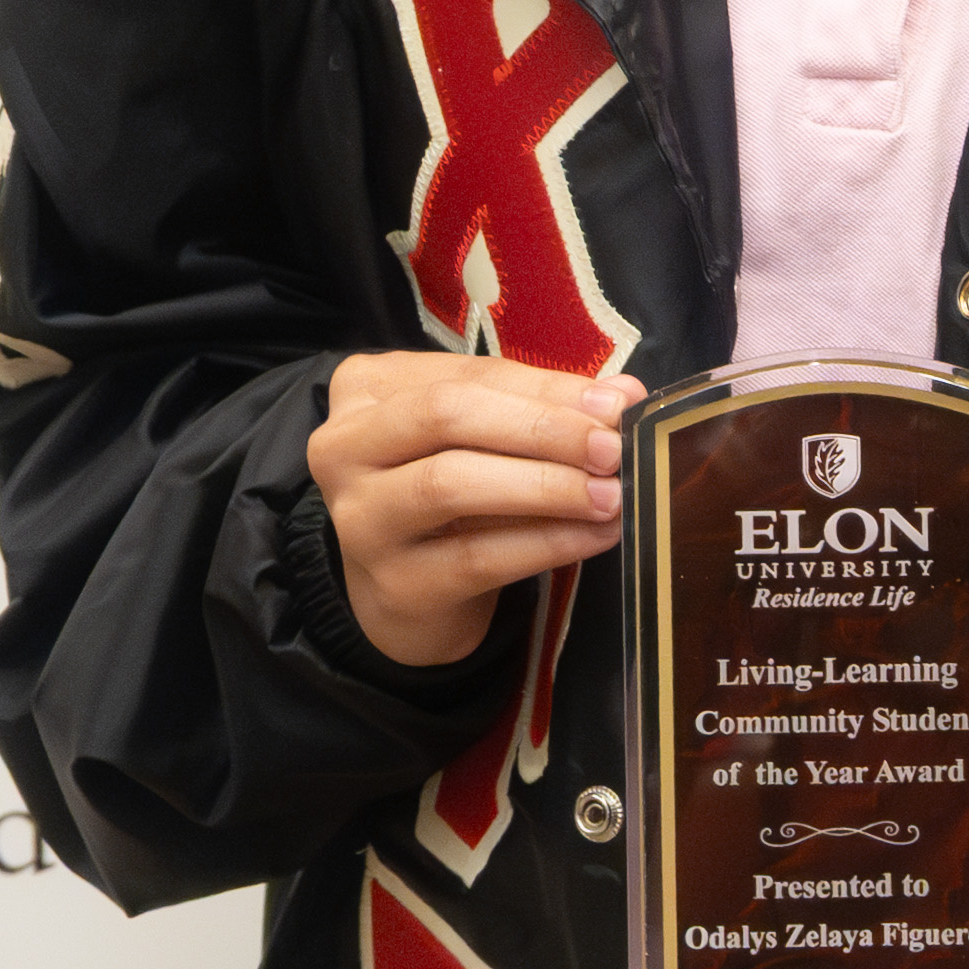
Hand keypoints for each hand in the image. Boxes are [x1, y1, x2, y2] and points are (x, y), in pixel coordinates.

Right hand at [307, 351, 631, 667]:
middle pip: (447, 416)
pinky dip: (546, 543)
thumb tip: (624, 396)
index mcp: (366, 388)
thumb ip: (541, 409)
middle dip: (542, 429)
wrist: (405, 592)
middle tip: (611, 448)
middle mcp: (343, 446)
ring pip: (452, 484)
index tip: (617, 404)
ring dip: (546, 486)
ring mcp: (360, 518)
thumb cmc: (448, 495)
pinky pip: (477, 557)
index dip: (548, 389)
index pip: (469, 375)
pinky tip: (594, 535)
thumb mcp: (483, 437)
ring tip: (610, 494)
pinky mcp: (394, 583)